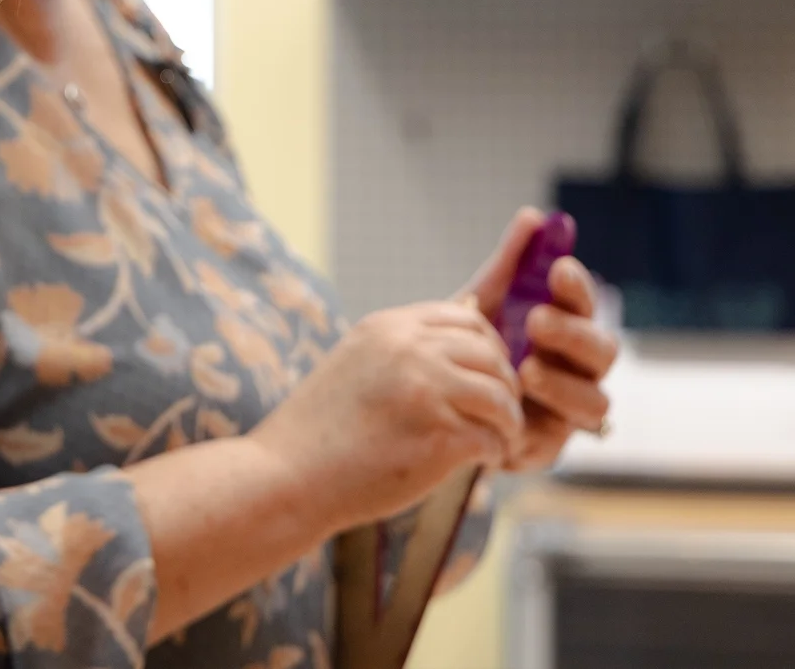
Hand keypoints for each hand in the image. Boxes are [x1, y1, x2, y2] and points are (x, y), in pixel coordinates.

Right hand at [247, 299, 524, 533]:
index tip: (487, 378)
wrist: (286, 476)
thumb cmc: (319, 431)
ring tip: (500, 442)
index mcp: (388, 327)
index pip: (467, 318)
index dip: (489, 349)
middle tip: (502, 417)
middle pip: (492, 355)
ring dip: (508, 423)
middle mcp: (410, 349)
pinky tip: (485, 462)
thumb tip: (457, 349)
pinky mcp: (439, 435)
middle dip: (505, 387)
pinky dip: (496, 452)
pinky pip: (492, 438)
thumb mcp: (355, 364)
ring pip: (500, 396)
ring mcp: (427, 389)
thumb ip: (400, 351)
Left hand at [459, 209, 619, 472]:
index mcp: (564, 328)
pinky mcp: (546, 446)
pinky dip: (541, 424)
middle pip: (602, 352)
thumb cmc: (467, 344)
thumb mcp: (482, 302)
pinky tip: (514, 408)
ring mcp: (566, 410)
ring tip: (528, 371)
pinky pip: (561, 441)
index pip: (584, 306)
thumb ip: (510, 265)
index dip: (578, 288)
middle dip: (575, 334)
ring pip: (595, 402)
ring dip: (565, 384)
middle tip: (537, 320)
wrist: (426, 396)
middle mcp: (575, 369)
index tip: (558, 269)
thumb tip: (535, 217)